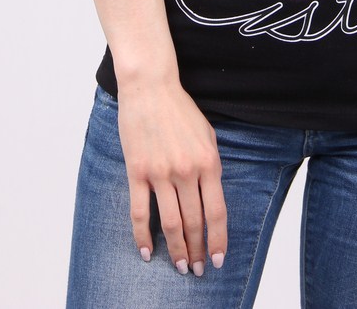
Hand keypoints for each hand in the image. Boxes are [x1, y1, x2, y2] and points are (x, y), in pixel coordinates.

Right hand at [116, 77, 227, 275]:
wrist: (151, 87)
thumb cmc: (180, 109)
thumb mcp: (208, 135)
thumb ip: (211, 166)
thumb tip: (212, 198)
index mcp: (208, 162)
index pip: (217, 212)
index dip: (218, 240)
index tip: (219, 260)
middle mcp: (186, 171)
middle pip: (194, 223)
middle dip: (198, 251)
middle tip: (198, 270)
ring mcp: (160, 173)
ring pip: (170, 223)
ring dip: (176, 249)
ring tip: (181, 266)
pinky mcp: (137, 172)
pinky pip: (140, 213)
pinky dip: (143, 236)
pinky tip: (147, 252)